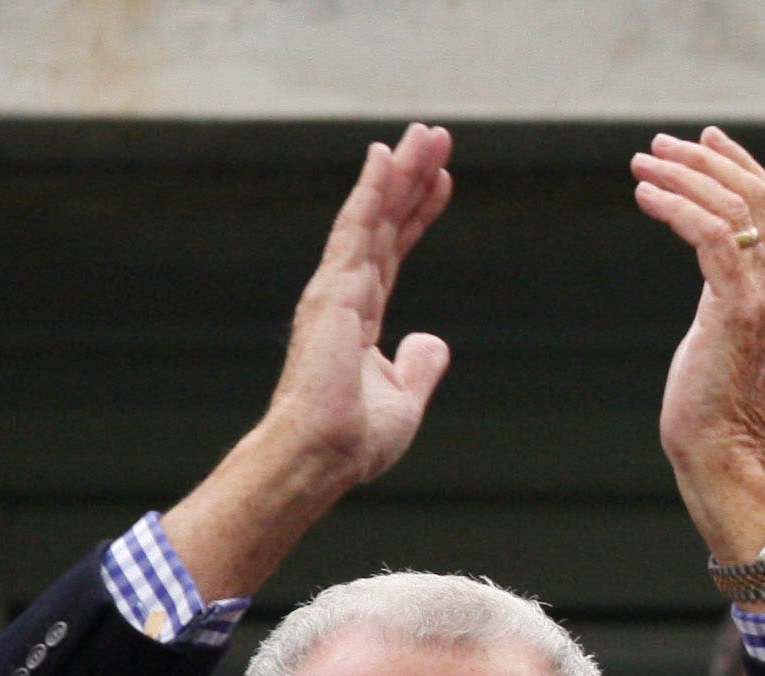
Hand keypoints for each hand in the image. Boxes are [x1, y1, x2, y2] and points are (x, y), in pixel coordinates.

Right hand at [263, 123, 456, 486]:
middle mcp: (346, 294)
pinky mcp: (334, 291)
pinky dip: (372, 191)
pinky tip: (385, 158)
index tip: (442, 181)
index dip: (418, 214)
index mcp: (361, 316)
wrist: (322, 454)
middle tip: (436, 136)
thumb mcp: (403, 399)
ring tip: (426, 133)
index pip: (395, 251)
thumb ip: (418, 366)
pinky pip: (357, 230)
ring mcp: (337, 289)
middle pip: (385, 222)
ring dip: (399, 172)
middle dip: (411, 178)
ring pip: (373, 215)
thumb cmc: (353, 438)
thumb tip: (432, 341)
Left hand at [633, 127, 764, 565]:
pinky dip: (676, 208)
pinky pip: (711, 238)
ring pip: (733, 210)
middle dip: (706, 162)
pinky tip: (645, 198)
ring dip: (684, 179)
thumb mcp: (719, 331)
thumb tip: (708, 258)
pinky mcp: (735, 311)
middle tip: (659, 145)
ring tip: (642, 165)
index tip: (704, 140)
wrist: (720, 451)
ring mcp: (762, 300)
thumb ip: (723, 291)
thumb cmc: (708, 402)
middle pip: (757, 198)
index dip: (742, 166)